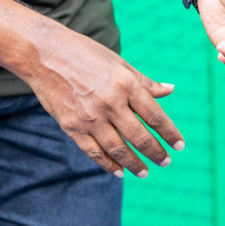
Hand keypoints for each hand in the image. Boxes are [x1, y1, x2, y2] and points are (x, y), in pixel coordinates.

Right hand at [20, 25, 182, 178]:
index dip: (169, 133)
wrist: (45, 54)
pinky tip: (118, 171)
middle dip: (156, 152)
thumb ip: (144, 81)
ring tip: (145, 172)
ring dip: (134, 164)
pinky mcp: (72, 126)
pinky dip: (108, 164)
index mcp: (125, 83)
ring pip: (118, 149)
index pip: (154, 115)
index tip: (179, 145)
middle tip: (166, 162)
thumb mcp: (118, 62)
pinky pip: (94, 152)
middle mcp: (110, 102)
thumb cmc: (85, 53)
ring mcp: (90, 117)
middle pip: (140, 136)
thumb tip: (170, 90)